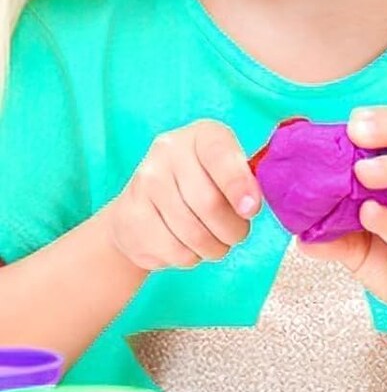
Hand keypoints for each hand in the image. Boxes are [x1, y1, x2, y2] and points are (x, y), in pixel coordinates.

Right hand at [106, 120, 258, 272]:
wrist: (143, 207)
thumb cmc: (203, 186)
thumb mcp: (228, 172)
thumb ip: (244, 181)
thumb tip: (251, 204)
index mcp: (202, 135)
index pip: (220, 156)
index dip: (238, 185)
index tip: (251, 209)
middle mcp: (168, 151)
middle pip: (209, 203)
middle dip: (233, 229)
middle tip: (237, 234)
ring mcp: (144, 181)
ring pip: (193, 232)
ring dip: (215, 247)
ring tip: (216, 242)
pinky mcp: (130, 215)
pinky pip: (174, 250)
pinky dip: (191, 257)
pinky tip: (189, 246)